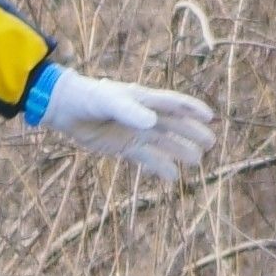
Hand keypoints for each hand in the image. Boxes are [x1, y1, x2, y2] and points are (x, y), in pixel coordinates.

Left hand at [43, 74, 221, 177]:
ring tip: (197, 161)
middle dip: (192, 133)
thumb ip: (129, 111)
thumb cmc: (87, 99)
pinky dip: (159, 166)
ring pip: (163, 143)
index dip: (192, 109)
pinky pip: (146, 157)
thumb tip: (153, 123)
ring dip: (180, 151)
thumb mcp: (107, 102)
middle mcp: (143, 115)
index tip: (210, 117)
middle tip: (211, 143)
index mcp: (143, 99)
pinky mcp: (123, 146)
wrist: (64, 109)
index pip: (174, 103)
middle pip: (174, 125)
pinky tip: (172, 177)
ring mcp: (134, 131)